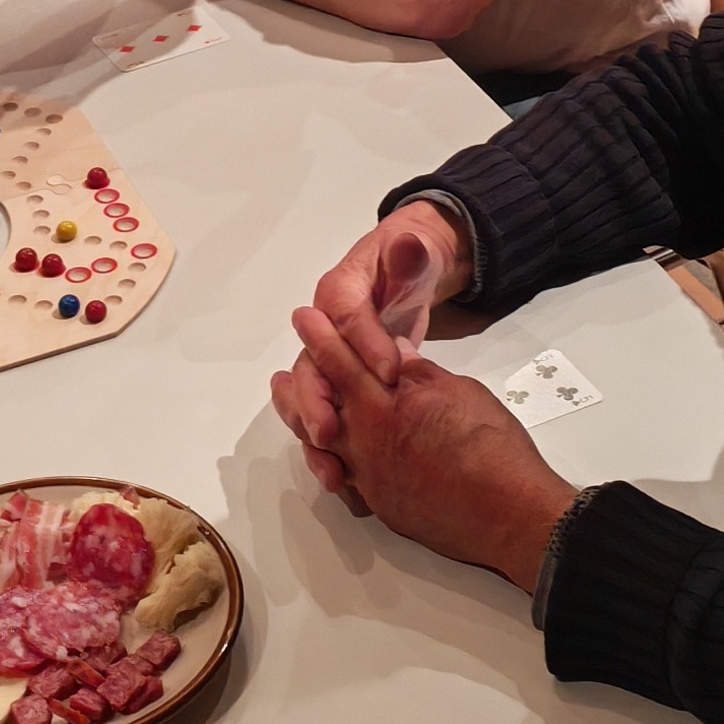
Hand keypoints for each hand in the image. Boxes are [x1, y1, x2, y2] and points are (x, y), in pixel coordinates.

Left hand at [276, 308, 576, 590]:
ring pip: (323, 450)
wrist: (510, 514)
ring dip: (308, 430)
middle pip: (318, 409)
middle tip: (280, 378)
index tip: (304, 318)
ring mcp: (371, 479)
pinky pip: (346, 483)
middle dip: (299, 388)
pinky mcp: (383, 506)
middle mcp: (365, 442)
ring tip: (300, 419)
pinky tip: (333, 463)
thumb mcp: (460, 392)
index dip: (321, 337)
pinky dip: (334, 468)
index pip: (340, 362)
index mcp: (383, 406)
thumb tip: (396, 354)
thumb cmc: (492, 446)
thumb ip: (420, 374)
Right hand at [277, 202, 474, 481]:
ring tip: (332, 469)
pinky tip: (343, 479)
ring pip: (308, 399)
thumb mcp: (414, 252)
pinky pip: (326, 416)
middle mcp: (325, 330)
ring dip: (313, 433)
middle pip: (308, 366)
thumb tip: (407, 244)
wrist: (408, 273)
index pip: (345, 316)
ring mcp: (330, 362)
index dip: (364, 343)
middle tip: (332, 431)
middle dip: (316, 400)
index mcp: (340, 292)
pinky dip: (329, 449)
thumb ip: (409, 255)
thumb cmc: (408, 263)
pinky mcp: (341, 386)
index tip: (393, 371)